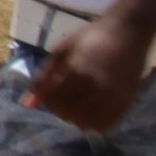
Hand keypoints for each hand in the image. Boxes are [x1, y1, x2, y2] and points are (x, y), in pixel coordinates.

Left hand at [29, 16, 150, 134]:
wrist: (129, 30)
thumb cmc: (91, 37)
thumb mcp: (62, 51)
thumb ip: (43, 78)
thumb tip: (27, 105)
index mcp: (76, 72)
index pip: (53, 102)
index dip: (49, 101)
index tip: (54, 91)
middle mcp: (95, 87)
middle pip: (68, 115)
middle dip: (62, 109)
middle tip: (67, 97)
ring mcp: (113, 96)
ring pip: (85, 124)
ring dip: (78, 118)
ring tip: (80, 104)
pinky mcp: (127, 101)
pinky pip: (105, 125)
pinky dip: (95, 122)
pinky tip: (94, 109)